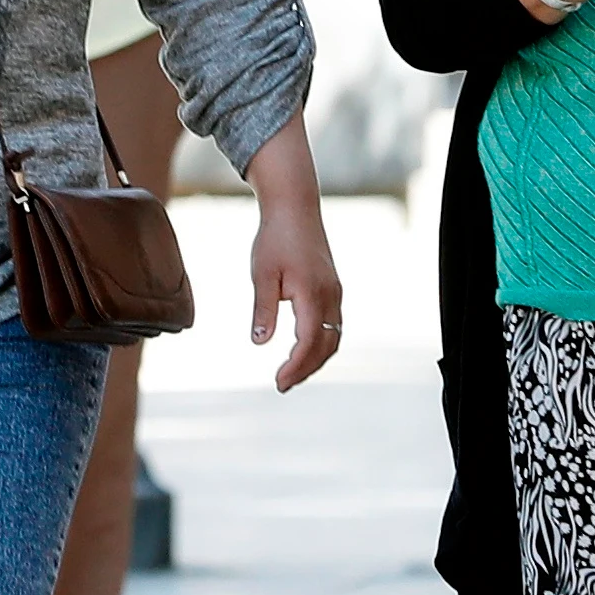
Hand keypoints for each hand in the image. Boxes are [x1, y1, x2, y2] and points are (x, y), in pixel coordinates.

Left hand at [249, 185, 345, 393]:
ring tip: (291, 373)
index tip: (278, 382)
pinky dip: (320, 344)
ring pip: (333, 337)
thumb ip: (263, 309)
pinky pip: (333, 325)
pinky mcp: (332, 289)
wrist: (295, 209)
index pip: (308, 342)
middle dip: (306, 369)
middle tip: (282, 385)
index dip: (295, 366)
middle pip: (326, 346)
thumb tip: (259, 342)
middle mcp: (331, 296)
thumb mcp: (262, 274)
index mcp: (313, 294)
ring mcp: (335, 292)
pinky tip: (302, 350)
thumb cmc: (274, 238)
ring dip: (315, 359)